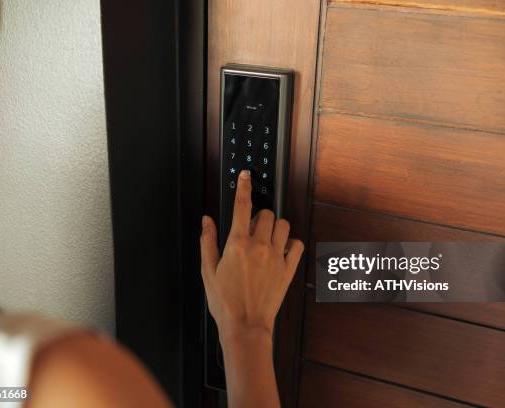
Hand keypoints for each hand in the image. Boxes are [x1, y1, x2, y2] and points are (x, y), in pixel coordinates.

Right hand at [199, 170, 303, 342]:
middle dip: (259, 216)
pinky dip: (291, 243)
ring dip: (275, 227)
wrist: (245, 326)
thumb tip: (207, 220)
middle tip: (251, 229)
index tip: (245, 176)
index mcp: (237, 244)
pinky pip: (297, 245)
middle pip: (266, 214)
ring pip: (283, 225)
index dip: (244, 187)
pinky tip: (282, 250)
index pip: (242, 206)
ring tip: (267, 239)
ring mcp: (276, 257)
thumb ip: (208, 241)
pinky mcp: (288, 269)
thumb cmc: (224, 302)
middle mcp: (259, 246)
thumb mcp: (208, 271)